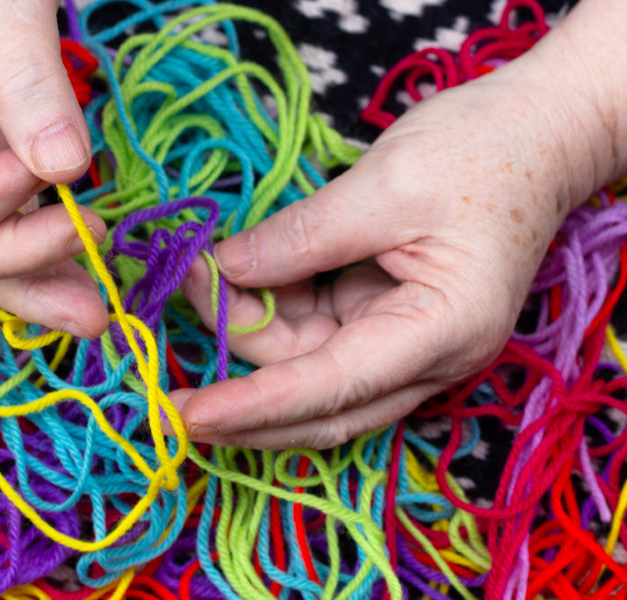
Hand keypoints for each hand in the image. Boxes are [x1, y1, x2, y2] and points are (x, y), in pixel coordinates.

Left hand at [172, 23, 624, 448]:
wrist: (534, 134)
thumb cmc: (479, 153)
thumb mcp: (383, 186)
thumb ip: (299, 238)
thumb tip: (224, 271)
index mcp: (442, 333)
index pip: (333, 388)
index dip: (256, 406)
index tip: (187, 416)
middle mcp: (423, 357)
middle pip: (316, 399)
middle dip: (242, 374)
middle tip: (180, 312)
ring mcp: (401, 341)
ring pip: (305, 367)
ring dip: (247, 326)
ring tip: (202, 266)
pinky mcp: (380, 319)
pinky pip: (312, 333)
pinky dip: (268, 309)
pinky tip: (233, 275)